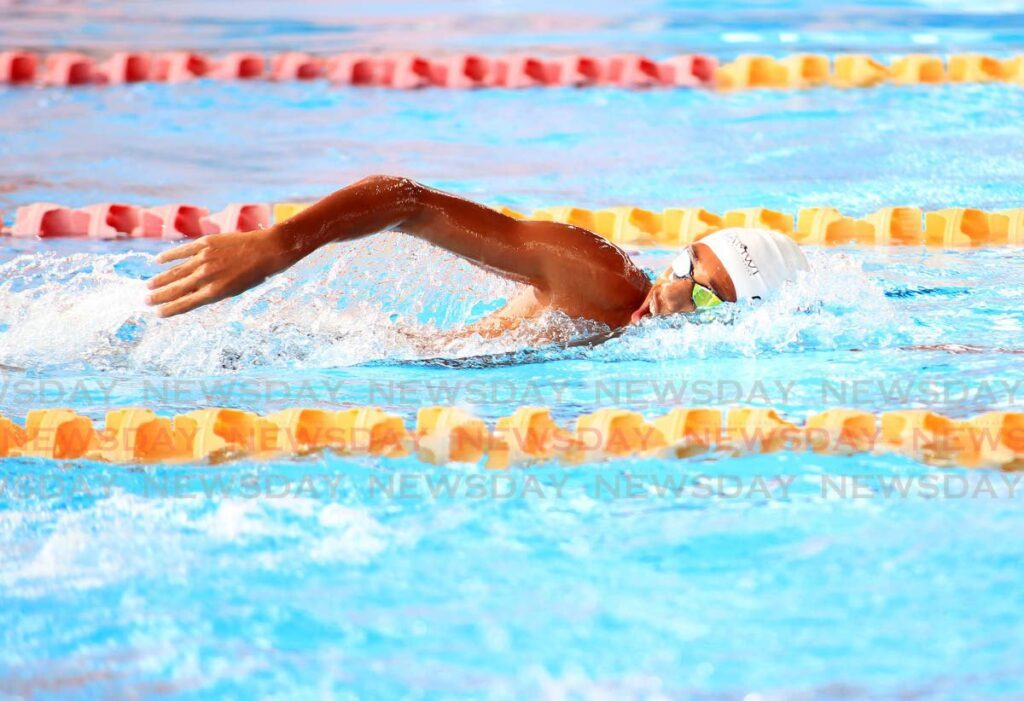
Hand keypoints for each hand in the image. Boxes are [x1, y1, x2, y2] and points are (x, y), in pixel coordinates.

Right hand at [146, 227, 292, 317]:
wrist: (267, 250)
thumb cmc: (254, 274)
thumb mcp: (234, 290)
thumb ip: (213, 292)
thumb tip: (191, 295)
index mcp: (215, 292)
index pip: (186, 304)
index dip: (170, 309)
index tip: (157, 313)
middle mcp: (206, 276)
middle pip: (176, 289)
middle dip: (159, 296)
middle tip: (145, 301)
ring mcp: (204, 259)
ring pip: (175, 271)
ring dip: (160, 279)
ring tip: (148, 286)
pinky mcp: (205, 243)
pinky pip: (182, 251)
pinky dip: (168, 257)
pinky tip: (157, 262)